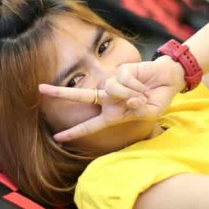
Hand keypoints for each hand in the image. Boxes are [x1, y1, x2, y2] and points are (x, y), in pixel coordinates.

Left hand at [38, 57, 184, 142]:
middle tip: (40, 89)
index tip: (57, 138)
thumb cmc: (156, 100)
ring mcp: (113, 83)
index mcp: (112, 114)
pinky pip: (122, 80)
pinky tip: (144, 85)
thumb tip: (127, 99)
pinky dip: (136, 86)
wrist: (168, 81)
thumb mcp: (148, 113)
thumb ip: (135, 109)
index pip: (89, 125)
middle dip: (60, 94)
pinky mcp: (121, 70)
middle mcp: (108, 98)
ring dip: (130, 93)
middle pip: (80, 96)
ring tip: (143, 95)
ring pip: (110, 89)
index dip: (74, 132)